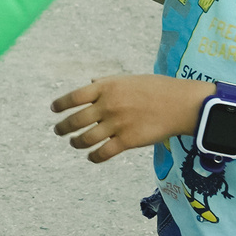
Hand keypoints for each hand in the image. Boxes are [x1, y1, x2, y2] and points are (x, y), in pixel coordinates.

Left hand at [50, 75, 207, 163]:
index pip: (74, 97)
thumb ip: (107, 83)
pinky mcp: (127, 141)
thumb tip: (90, 83)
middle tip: (58, 130)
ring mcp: (116, 124)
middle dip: (63, 127)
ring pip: (85, 139)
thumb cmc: (157, 88)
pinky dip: (93, 157)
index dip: (60, 105)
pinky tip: (91, 156)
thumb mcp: (129, 79)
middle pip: (75, 120)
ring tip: (74, 143)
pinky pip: (103, 153)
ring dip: (76, 143)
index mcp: (106, 87)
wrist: (181, 104)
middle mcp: (108, 105)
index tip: (54, 110)